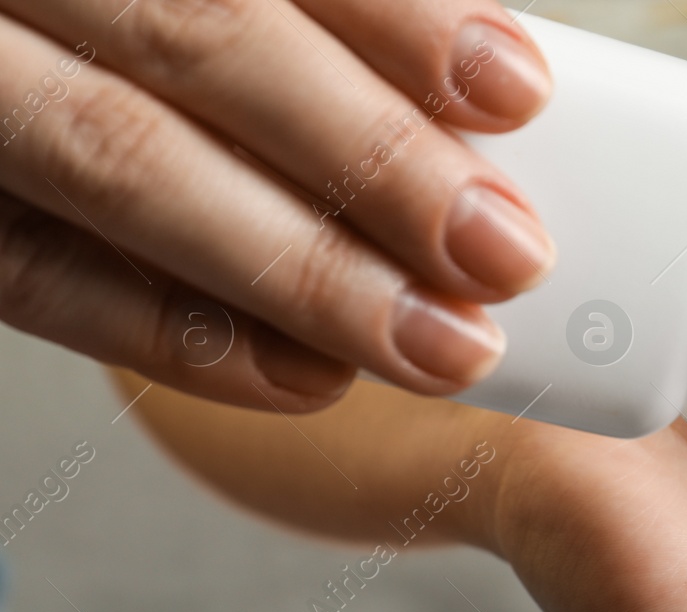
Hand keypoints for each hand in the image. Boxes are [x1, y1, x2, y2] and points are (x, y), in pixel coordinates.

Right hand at [0, 0, 553, 410]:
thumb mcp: (194, 4)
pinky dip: (173, 335)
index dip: (397, 18)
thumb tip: (476, 91)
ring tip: (437, 343)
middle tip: (504, 252)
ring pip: (118, 159)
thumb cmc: (122, 28)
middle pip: (200, 40)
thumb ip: (295, 25)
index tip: (515, 90)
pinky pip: (34, 274)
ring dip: (301, 268)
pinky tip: (304, 376)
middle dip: (372, 157)